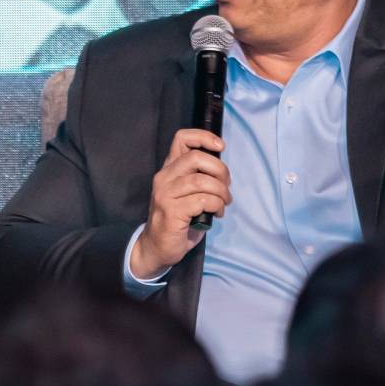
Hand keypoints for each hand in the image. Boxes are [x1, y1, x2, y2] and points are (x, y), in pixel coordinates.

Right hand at [130, 129, 231, 279]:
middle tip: (227, 186)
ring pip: (202, 181)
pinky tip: (217, 213)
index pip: (181, 138)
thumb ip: (199, 177)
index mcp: (169, 169)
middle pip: (195, 157)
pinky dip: (216, 205)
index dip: (204, 137)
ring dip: (221, 191)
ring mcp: (165, 195)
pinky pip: (203, 200)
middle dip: (219, 169)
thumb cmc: (178, 219)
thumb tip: (223, 171)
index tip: (220, 146)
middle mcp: (164, 178)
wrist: (157, 248)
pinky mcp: (171, 212)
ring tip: (224, 202)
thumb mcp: (187, 193)